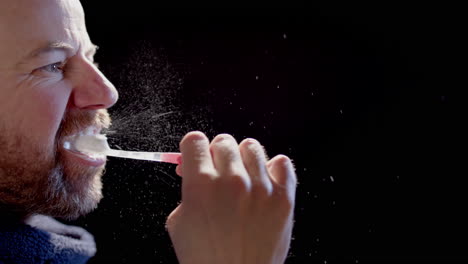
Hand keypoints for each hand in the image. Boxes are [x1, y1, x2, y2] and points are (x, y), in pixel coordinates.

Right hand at [166, 132, 296, 263]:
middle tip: (218, 174)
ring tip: (242, 178)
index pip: (195, 140)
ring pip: (251, 146)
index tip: (197, 156)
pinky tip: (265, 182)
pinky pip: (282, 162)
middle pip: (223, 141)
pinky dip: (273, 168)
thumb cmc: (206, 258)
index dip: (193, 149)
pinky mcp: (284, 197)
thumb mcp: (179, 223)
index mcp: (200, 185)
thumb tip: (190, 166)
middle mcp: (232, 181)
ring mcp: (261, 187)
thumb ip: (186, 189)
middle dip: (216, 155)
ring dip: (243, 159)